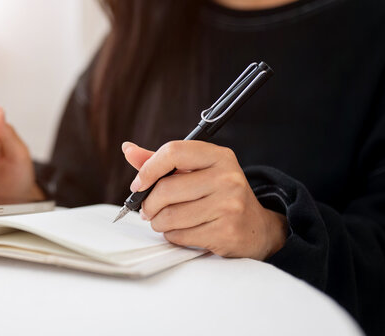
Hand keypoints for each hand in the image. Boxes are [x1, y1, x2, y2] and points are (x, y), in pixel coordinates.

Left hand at [122, 140, 286, 260]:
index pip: (173, 152)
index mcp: (219, 156)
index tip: (138, 184)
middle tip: (147, 209)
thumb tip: (128, 149)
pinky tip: (181, 231)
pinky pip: (180, 235)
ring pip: (170, 216)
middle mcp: (227, 177)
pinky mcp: (226, 232)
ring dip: (158, 222)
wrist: (256, 227)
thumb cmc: (219, 194)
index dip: (148, 169)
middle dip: (148, 203)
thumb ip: (162, 161)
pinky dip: (172, 235)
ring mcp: (229, 205)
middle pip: (166, 189)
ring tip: (163, 220)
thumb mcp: (197, 171)